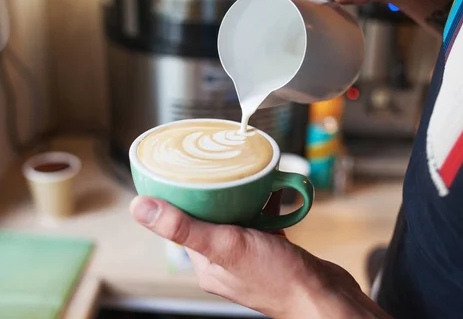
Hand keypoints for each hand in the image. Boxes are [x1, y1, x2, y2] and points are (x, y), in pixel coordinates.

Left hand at [130, 196, 389, 318]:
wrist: (323, 296)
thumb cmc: (277, 278)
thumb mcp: (225, 245)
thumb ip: (184, 226)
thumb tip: (139, 208)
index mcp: (206, 263)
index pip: (183, 223)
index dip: (182, 197)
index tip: (183, 171)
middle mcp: (224, 260)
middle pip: (211, 216)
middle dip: (215, 191)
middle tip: (219, 166)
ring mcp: (249, 254)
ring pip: (237, 215)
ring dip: (241, 195)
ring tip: (246, 173)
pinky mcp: (272, 248)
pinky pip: (261, 219)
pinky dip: (264, 203)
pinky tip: (271, 188)